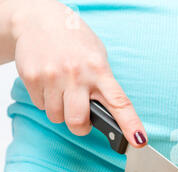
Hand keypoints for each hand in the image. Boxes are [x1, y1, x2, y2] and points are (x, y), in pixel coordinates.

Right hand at [10, 0, 146, 145]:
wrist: (39, 19)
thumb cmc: (75, 42)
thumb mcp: (98, 58)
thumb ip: (104, 84)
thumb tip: (112, 114)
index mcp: (100, 70)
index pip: (119, 103)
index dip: (131, 125)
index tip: (139, 141)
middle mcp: (77, 75)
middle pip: (78, 121)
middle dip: (80, 127)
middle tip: (82, 119)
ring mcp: (52, 76)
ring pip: (57, 117)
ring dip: (61, 112)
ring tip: (63, 92)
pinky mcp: (32, 77)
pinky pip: (40, 106)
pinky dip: (46, 101)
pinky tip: (50, 84)